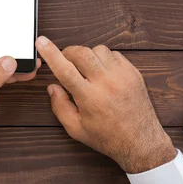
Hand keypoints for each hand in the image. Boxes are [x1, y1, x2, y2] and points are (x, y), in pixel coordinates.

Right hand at [36, 36, 175, 172]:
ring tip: (87, 70)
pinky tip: (102, 71)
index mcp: (90, 98)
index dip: (50, 53)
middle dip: (68, 52)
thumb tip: (52, 87)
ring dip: (88, 55)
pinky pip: (114, 54)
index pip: (64, 69)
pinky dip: (104, 58)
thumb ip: (60, 107)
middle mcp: (106, 83)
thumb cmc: (109, 137)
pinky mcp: (133, 73)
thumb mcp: (76, 129)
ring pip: (98, 50)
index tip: (41, 42)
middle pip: (81, 53)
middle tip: (65, 61)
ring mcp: (122, 76)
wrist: (141, 142)